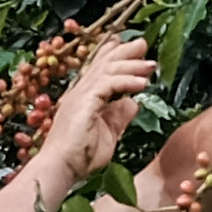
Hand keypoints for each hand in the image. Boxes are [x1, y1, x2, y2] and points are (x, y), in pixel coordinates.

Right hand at [34, 34, 156, 191]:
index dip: (115, 55)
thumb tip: (133, 102)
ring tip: (151, 65)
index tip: (135, 49)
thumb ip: (119, 117)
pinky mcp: (84, 101)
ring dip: (132, 65)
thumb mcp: (108, 134)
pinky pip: (109, 83)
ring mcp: (80, 94)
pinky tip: (142, 83)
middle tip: (143, 43)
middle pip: (104, 62)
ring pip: (108, 69)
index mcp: (85, 97)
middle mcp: (81, 91)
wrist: (60, 168)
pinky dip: (127, 80)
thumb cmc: (79, 157)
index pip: (100, 69)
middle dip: (125, 51)